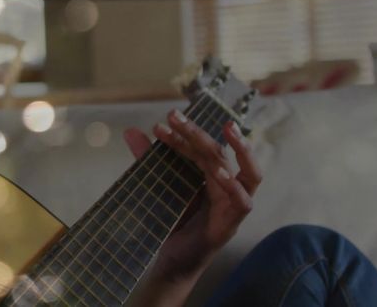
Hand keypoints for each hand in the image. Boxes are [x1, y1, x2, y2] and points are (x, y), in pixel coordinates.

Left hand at [123, 109, 261, 278]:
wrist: (172, 261)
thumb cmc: (172, 222)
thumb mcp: (159, 186)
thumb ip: (148, 160)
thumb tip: (129, 130)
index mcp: (212, 176)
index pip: (201, 149)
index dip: (183, 135)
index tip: (161, 125)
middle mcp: (227, 186)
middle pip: (220, 153)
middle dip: (199, 132)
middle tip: (175, 115)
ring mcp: (233, 205)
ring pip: (246, 172)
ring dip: (239, 149)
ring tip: (228, 128)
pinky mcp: (231, 223)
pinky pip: (242, 202)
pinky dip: (234, 186)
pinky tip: (221, 173)